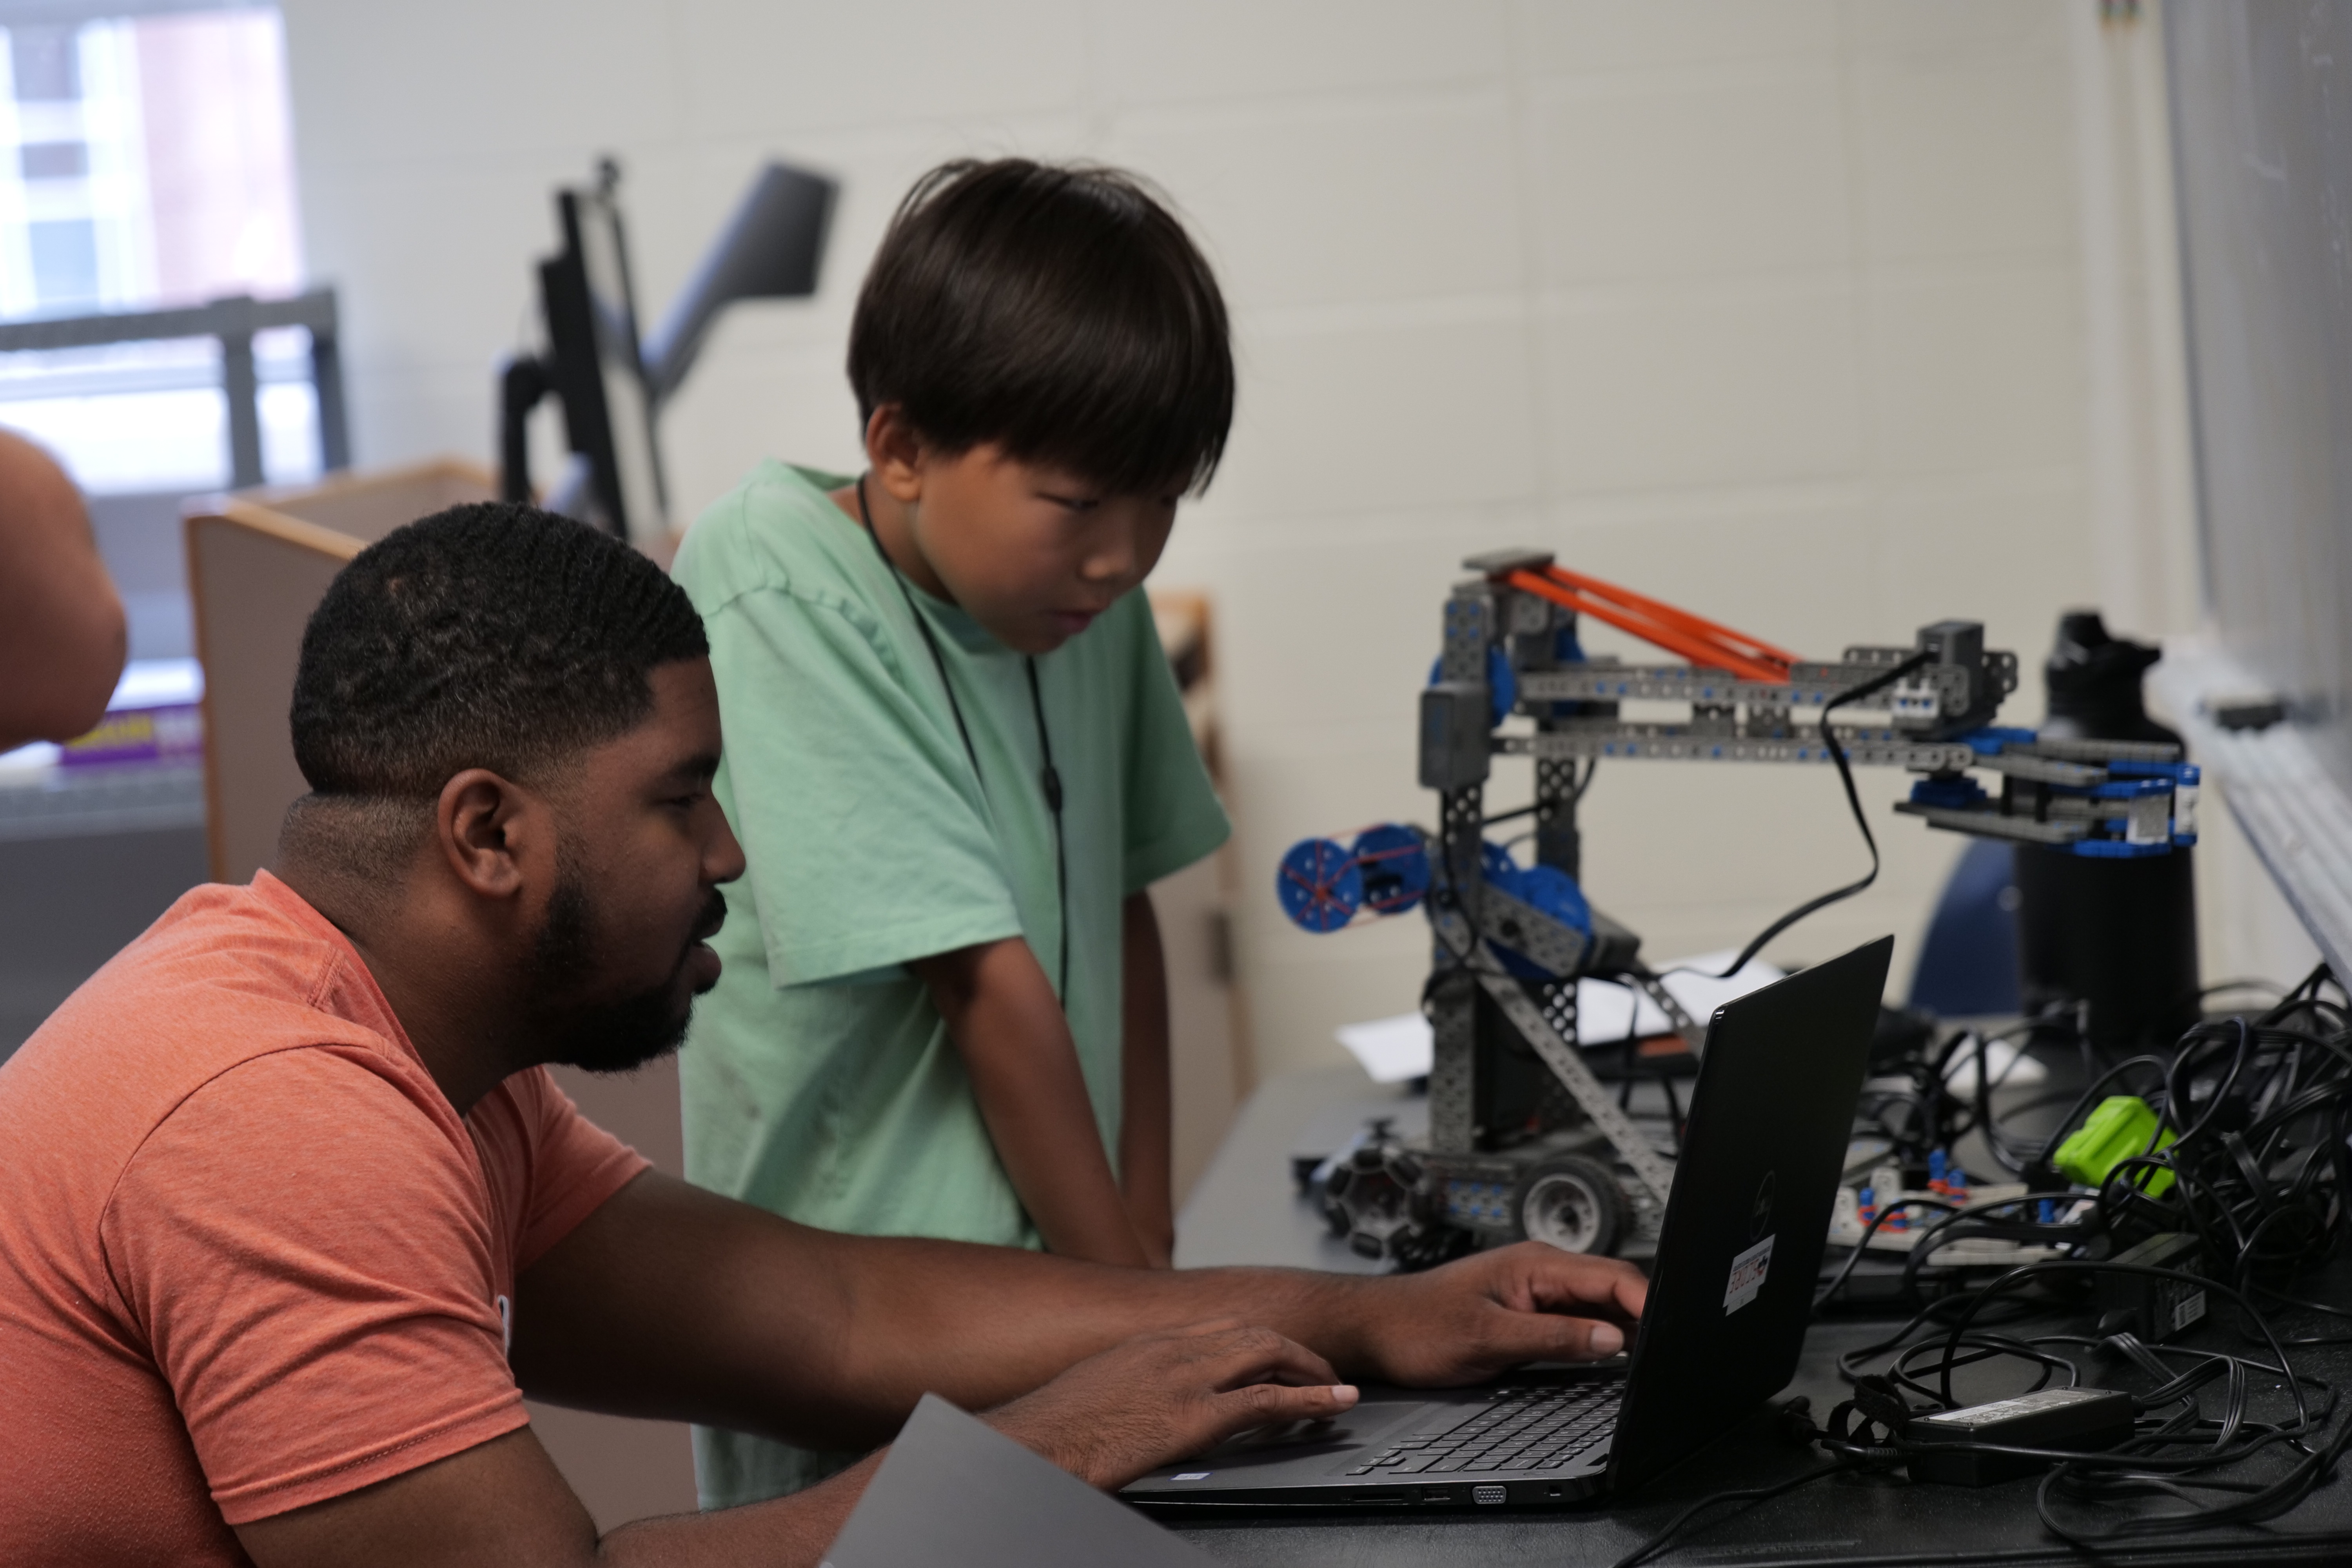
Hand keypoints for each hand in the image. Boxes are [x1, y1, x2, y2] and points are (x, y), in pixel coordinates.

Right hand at [985, 1320, 1358, 1488]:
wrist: (1031, 1443)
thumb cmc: (1052, 1428)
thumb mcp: (1094, 1390)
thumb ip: (1128, 1384)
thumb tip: (1141, 1401)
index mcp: (1147, 1344)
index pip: (1219, 1328)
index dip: (1258, 1340)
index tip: (1278, 1355)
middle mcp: (1170, 1349)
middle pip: (1251, 1332)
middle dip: (1293, 1350)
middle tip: (1319, 1372)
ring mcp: (1184, 1379)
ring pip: (1267, 1353)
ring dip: (1309, 1368)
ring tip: (1334, 1386)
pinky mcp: (1192, 1417)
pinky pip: (1266, 1400)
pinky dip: (1309, 1398)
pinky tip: (1334, 1404)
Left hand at [1359, 1243, 1648, 1386]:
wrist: (1376, 1327)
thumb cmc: (1416, 1325)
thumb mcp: (1487, 1339)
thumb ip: (1552, 1337)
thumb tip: (1610, 1338)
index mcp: (1536, 1264)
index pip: (1612, 1276)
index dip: (1649, 1303)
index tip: (1672, 1331)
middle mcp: (1541, 1270)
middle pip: (1613, 1288)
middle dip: (1646, 1315)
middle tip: (1672, 1352)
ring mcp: (1537, 1290)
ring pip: (1599, 1305)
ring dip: (1625, 1326)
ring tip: (1653, 1356)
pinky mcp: (1530, 1310)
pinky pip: (1578, 1319)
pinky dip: (1600, 1335)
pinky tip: (1614, 1356)